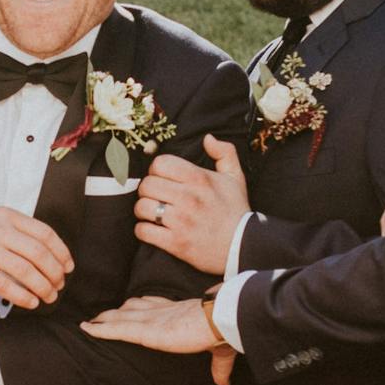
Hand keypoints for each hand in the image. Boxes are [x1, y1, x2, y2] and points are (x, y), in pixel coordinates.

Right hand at [0, 208, 73, 309]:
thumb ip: (17, 230)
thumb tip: (49, 252)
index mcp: (6, 216)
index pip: (44, 233)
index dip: (62, 252)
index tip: (68, 267)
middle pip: (39, 253)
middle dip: (55, 273)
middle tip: (59, 285)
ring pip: (25, 271)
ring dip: (43, 287)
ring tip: (48, 297)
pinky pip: (6, 286)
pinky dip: (23, 297)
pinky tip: (30, 302)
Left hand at [82, 294, 236, 384]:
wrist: (223, 319)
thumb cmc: (223, 329)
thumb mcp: (220, 350)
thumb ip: (218, 366)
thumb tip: (224, 383)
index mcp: (177, 312)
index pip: (152, 305)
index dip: (138, 305)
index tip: (127, 307)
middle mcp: (161, 312)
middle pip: (131, 308)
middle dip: (114, 312)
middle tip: (99, 316)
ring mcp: (152, 320)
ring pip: (120, 318)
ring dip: (103, 320)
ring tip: (88, 324)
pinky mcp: (148, 331)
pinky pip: (118, 329)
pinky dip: (101, 330)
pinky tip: (87, 329)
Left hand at [133, 137, 250, 273]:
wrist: (243, 246)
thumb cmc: (236, 211)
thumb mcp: (235, 178)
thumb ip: (224, 152)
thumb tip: (207, 138)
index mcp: (199, 179)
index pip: (160, 163)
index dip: (157, 170)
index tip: (162, 178)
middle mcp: (188, 198)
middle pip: (146, 184)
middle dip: (148, 190)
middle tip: (156, 196)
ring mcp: (181, 221)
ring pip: (142, 207)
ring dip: (144, 210)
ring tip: (154, 213)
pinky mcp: (175, 243)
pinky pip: (143, 231)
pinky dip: (144, 230)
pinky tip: (153, 229)